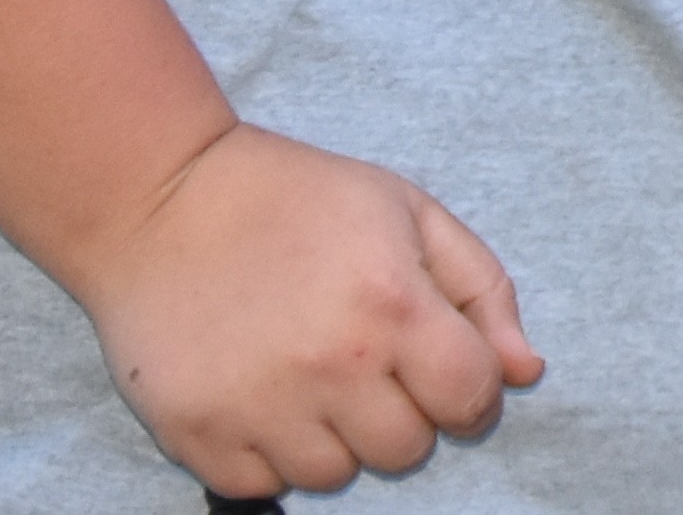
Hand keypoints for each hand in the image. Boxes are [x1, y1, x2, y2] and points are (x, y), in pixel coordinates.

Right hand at [71, 124, 540, 495]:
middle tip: (357, 356)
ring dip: (332, 434)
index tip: (431, 359)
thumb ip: (481, 290)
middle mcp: (331, 366)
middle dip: (396, 409)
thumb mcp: (405, 210)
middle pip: (407, 450)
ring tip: (302, 369)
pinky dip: (269, 451)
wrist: (158, 197)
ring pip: (337, 476)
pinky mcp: (199, 436)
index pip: (472, 400)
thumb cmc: (296, 196)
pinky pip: (265, 486)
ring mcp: (260, 409)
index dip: (462, 383)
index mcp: (392, 304)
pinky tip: (257, 390)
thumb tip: (524, 373)